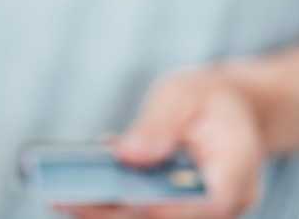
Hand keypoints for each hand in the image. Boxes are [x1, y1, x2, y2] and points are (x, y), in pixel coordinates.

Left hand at [56, 71, 263, 218]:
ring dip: (107, 212)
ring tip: (61, 197)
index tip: (115, 197)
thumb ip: (158, 123)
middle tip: (65, 199)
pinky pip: (146, 213)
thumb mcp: (184, 93)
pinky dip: (114, 202)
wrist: (234, 108)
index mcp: (237, 171)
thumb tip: (125, 155)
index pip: (206, 204)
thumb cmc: (209, 96)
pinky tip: (79, 188)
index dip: (161, 207)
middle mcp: (225, 203)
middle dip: (115, 213)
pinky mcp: (180, 212)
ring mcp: (203, 213)